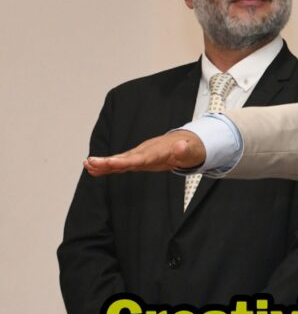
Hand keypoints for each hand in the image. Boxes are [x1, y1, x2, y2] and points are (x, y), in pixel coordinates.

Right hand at [84, 130, 205, 175]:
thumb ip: (186, 150)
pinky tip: (93, 170)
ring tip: (87, 165)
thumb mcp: (193, 151)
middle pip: (125, 158)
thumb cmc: (191, 149)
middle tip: (91, 162)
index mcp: (157, 152)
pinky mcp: (138, 160)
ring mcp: (140, 155)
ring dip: (104, 164)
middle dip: (108, 161)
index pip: (141, 158)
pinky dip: (108, 167)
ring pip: (120, 160)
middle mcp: (145, 152)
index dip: (127, 160)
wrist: (187, 143)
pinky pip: (121, 164)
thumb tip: (181, 146)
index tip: (113, 163)